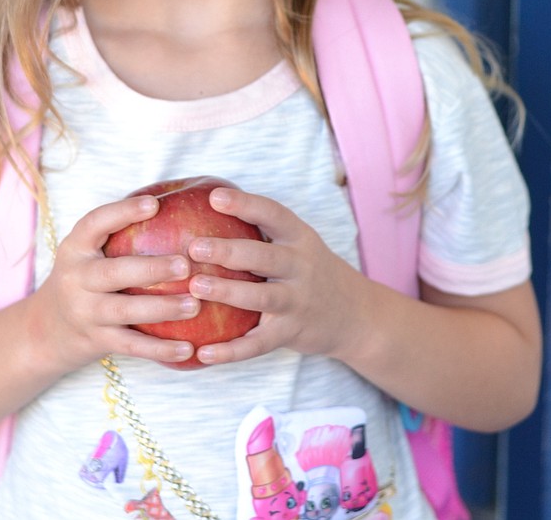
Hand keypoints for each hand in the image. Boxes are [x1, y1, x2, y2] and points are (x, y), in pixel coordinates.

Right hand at [28, 194, 199, 374]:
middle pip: (114, 272)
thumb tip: (174, 198)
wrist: (45, 330)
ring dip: (163, 308)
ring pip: (125, 311)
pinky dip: (160, 349)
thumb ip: (118, 232)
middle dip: (151, 269)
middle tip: (186, 264)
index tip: (154, 204)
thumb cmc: (83, 278)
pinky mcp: (96, 341)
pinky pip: (131, 345)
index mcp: (75, 248)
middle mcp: (76, 279)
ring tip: (195, 304)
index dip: (123, 211)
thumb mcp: (86, 252)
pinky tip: (188, 349)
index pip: (94, 223)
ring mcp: (84, 312)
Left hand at [185, 185, 364, 365]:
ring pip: (261, 297)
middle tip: (195, 247)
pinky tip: (203, 352)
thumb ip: (263, 229)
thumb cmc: (310, 270)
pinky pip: (259, 344)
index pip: (273, 214)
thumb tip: (209, 202)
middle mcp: (301, 267)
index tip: (215, 197)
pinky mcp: (291, 333)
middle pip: (265, 256)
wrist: (355, 314)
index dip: (245, 204)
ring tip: (195, 287)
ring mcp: (298, 301)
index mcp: (299, 238)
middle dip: (229, 251)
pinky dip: (231, 351)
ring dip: (227, 293)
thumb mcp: (299, 243)